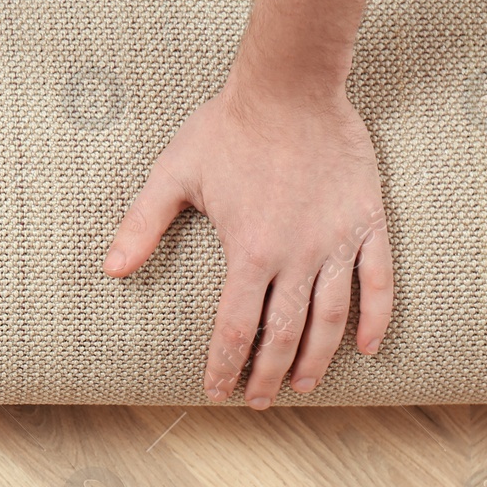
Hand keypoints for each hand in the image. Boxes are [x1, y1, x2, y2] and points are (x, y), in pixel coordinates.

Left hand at [102, 75, 392, 407]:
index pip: (235, 328)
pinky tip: (368, 347)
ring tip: (304, 385)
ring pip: (331, 318)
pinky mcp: (366, 223)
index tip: (217, 392)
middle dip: (268, 375)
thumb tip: (109, 269)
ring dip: (317, 359)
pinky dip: (375, 318)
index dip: (225, 367)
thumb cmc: (227, 128)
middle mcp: (296, 256)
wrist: (290, 86)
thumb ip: (142, 225)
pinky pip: (377, 280)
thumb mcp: (174, 174)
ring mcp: (336, 241)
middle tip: (258, 400)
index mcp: (248, 251)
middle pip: (284, 335)